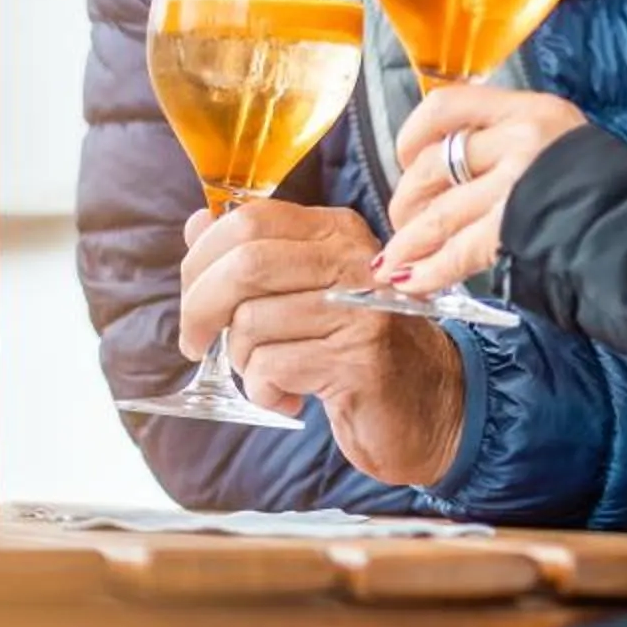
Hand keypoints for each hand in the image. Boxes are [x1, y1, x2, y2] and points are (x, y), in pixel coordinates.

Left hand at [178, 202, 464, 485]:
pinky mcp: (359, 360)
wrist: (434, 406)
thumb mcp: (308, 291)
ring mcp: (361, 309)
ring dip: (242, 361)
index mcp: (337, 232)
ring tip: (270, 375)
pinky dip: (265, 390)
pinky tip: (290, 397)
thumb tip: (195, 227)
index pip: (249, 220)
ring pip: (251, 323)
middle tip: (197, 343)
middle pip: (244, 266)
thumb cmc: (359, 348)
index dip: (202, 259)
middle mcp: (353, 260)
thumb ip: (256, 256)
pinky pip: (272, 368)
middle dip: (200, 310)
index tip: (192, 297)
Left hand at [376, 86, 590, 294]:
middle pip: (433, 164)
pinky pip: (456, 250)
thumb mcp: (565, 147)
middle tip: (404, 222)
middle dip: (407, 199)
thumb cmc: (611, 195)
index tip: (406, 156)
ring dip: (409, 242)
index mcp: (531, 110)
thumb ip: (516, 149)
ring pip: (438, 212)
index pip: (448, 105)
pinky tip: (413, 282)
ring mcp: (517, 183)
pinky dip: (428, 270)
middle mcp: (520, 139)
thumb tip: (454, 175)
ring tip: (392, 264)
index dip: (413, 133)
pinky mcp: (514, 228)